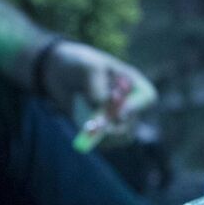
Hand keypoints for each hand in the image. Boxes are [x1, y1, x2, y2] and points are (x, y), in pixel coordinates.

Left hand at [40, 41, 156, 131]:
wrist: (57, 71)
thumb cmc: (77, 62)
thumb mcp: (86, 66)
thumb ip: (96, 85)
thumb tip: (100, 106)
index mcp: (131, 81)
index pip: (147, 97)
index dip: (136, 107)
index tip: (118, 112)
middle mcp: (128, 100)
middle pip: (133, 121)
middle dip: (116, 126)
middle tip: (97, 127)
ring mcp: (115, 116)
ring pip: (120, 135)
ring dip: (105, 135)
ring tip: (86, 126)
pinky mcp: (102, 128)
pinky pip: (105, 141)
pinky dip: (94, 138)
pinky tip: (82, 127)